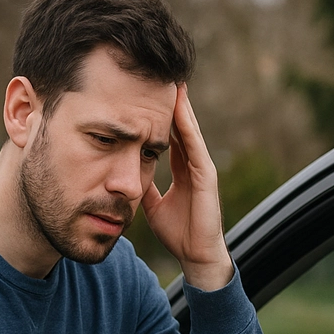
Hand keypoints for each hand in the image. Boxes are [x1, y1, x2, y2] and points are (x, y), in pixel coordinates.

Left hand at [142, 84, 233, 290]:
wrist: (196, 256)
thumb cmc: (178, 234)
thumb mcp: (153, 206)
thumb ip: (146, 188)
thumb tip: (126, 178)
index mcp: (182, 170)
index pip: (170, 135)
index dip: (159, 116)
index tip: (147, 94)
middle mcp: (193, 165)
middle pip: (181, 126)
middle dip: (171, 104)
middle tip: (162, 77)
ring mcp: (202, 168)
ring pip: (189, 130)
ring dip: (181, 107)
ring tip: (173, 83)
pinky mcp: (207, 176)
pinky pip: (195, 146)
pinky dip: (187, 126)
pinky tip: (180, 108)